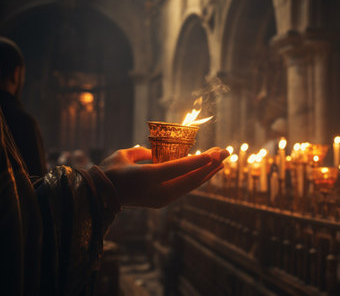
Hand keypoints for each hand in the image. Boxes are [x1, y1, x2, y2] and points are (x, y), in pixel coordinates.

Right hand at [99, 146, 228, 207]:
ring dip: (208, 172)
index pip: (178, 168)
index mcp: (148, 177)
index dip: (198, 160)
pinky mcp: (164, 201)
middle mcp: (159, 191)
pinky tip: (207, 171)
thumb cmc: (110, 171)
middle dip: (211, 164)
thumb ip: (145, 152)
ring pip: (191, 185)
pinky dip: (198, 179)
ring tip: (222, 161)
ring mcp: (163, 199)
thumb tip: (159, 152)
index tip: (214, 153)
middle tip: (226, 151)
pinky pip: (185, 188)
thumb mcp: (126, 156)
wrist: (101, 198)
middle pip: (191, 178)